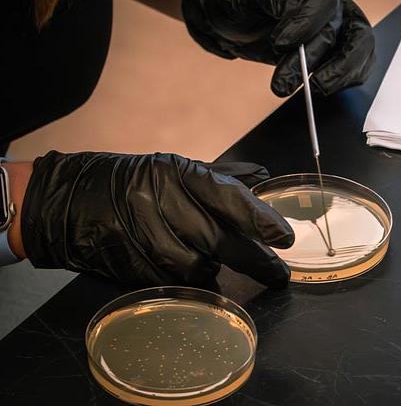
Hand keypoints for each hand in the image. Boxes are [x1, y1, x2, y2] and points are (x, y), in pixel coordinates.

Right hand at [21, 151, 293, 287]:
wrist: (65, 203)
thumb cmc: (128, 182)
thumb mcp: (173, 168)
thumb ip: (221, 176)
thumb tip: (264, 175)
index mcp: (177, 174)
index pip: (230, 197)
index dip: (261, 220)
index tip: (285, 238)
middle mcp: (163, 203)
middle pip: (222, 240)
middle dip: (257, 261)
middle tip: (280, 276)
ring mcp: (144, 237)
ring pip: (199, 266)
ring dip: (217, 271)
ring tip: (222, 266)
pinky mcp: (131, 265)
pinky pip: (174, 282)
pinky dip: (189, 281)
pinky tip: (190, 272)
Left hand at [182, 0, 374, 96]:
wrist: (232, 19)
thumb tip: (291, 3)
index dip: (307, 23)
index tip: (280, 43)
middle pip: (340, 28)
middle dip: (314, 58)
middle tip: (285, 82)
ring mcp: (338, 24)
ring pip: (359, 47)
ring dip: (338, 74)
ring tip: (313, 90)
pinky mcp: (338, 49)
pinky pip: (356, 65)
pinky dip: (344, 80)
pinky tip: (320, 88)